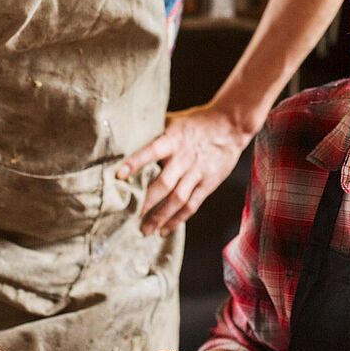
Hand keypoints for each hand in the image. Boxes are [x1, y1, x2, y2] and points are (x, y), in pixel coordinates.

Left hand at [118, 104, 254, 235]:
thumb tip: (125, 136)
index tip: (119, 175)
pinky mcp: (208, 184)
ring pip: (177, 199)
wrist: (230, 125)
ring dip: (160, 216)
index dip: (135, 162)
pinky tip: (166, 229)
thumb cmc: (197, 122)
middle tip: (130, 216)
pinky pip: (192, 205)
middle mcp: (184, 158)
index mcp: (173, 140)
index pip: (151, 151)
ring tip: (146, 230)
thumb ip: (154, 131)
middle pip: (164, 183)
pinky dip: (178, 219)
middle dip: (146, 201)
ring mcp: (197, 173)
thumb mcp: (174, 120)